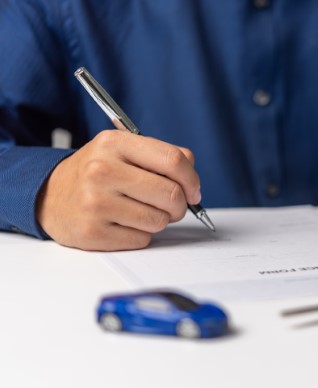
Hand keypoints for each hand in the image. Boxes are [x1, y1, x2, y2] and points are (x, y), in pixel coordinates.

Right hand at [36, 130, 200, 250]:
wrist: (49, 196)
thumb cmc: (97, 174)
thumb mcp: (123, 151)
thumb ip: (161, 157)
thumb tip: (192, 179)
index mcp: (114, 143)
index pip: (173, 160)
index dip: (192, 179)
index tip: (194, 191)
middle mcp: (102, 170)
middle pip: (171, 194)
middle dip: (180, 205)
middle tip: (172, 206)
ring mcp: (95, 202)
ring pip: (159, 220)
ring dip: (159, 220)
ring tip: (140, 211)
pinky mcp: (93, 232)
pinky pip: (142, 239)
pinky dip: (140, 234)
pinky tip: (123, 223)